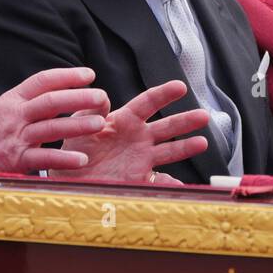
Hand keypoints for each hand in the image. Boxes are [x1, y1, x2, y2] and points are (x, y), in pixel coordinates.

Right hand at [0, 67, 109, 172]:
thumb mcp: (0, 107)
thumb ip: (24, 100)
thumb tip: (52, 89)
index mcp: (13, 99)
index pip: (43, 80)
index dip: (68, 75)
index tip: (89, 74)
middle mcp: (15, 115)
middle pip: (51, 101)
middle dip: (79, 97)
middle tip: (101, 96)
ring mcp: (16, 137)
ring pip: (51, 127)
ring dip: (78, 125)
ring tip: (99, 123)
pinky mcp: (16, 160)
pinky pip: (44, 158)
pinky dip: (64, 159)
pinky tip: (81, 159)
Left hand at [61, 79, 209, 183]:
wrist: (68, 178)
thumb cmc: (73, 147)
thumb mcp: (78, 124)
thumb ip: (90, 110)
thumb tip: (103, 96)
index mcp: (124, 120)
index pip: (148, 102)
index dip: (164, 94)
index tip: (180, 87)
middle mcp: (137, 138)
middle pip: (166, 126)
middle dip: (185, 121)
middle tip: (204, 116)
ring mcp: (141, 159)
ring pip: (169, 151)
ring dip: (186, 147)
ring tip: (202, 143)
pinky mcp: (138, 179)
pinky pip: (158, 181)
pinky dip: (169, 184)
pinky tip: (179, 185)